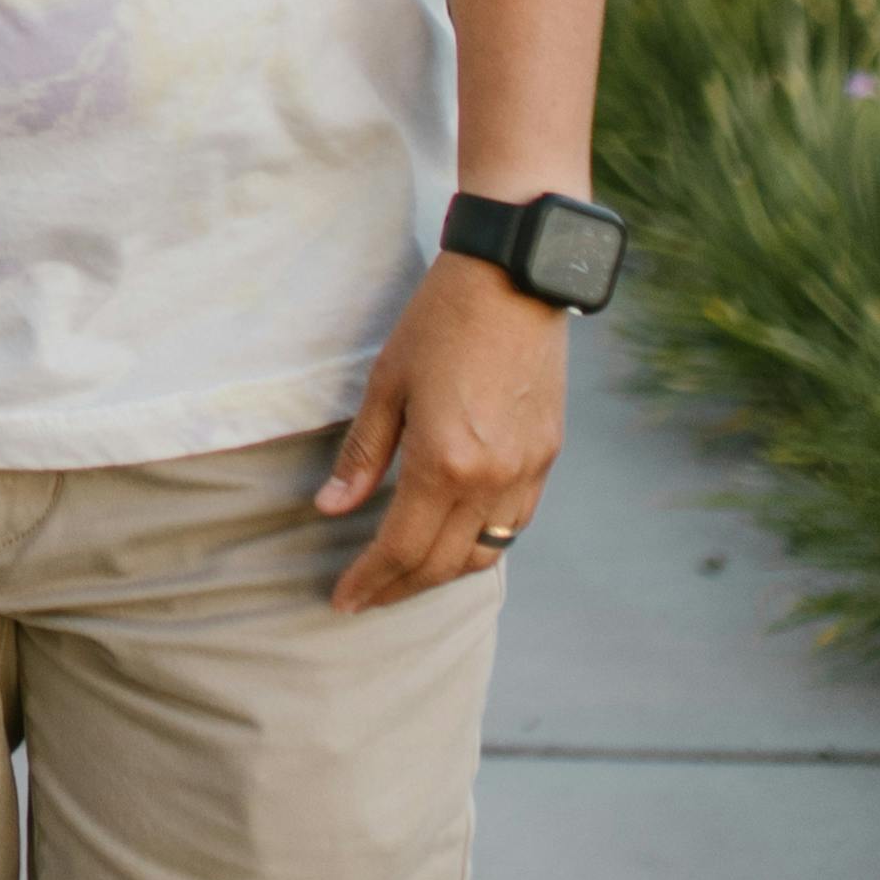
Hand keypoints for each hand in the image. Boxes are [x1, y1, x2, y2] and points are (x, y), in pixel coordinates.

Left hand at [319, 253, 569, 610]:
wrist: (514, 278)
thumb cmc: (440, 321)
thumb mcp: (387, 383)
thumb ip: (363, 455)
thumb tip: (331, 508)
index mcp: (444, 463)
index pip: (401, 547)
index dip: (370, 581)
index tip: (343, 601)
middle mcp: (492, 479)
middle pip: (442, 563)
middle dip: (400, 588)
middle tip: (367, 599)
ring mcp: (527, 470)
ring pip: (486, 552)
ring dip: (443, 572)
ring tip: (406, 575)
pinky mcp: (548, 455)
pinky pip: (515, 522)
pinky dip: (483, 541)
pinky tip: (456, 537)